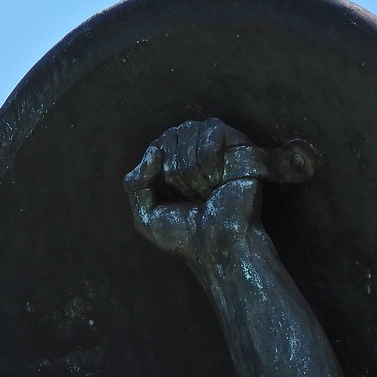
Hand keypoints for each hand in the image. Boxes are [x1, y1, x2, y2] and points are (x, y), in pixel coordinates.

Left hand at [123, 118, 260, 260]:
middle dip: (174, 169)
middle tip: (192, 196)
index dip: (158, 170)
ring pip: (190, 129)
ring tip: (206, 191)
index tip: (172, 197)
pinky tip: (218, 179)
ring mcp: (219, 149)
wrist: (218, 248)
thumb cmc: (186, 236)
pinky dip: (209, 156)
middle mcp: (196, 152)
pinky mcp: (240, 147)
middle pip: (171, 135)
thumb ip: (135, 183)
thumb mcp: (145, 215)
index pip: (156, 145)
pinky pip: (213, 129)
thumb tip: (153, 151)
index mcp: (174, 165)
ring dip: (192, 167)